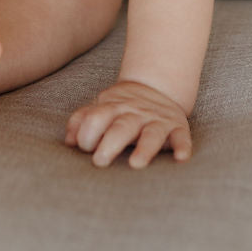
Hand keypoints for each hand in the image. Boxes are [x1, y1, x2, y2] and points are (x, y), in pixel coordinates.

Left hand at [65, 79, 192, 168]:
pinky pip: (181, 137)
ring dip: (144, 148)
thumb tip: (68, 141)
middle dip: (110, 143)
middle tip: (99, 161)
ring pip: (151, 134)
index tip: (84, 147)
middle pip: (121, 127)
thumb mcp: (101, 107)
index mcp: (113, 107)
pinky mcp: (177, 127)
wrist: (157, 86)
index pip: (96, 118)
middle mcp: (135, 113)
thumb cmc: (121, 107)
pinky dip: (182, 147)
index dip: (87, 133)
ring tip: (136, 164)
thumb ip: (82, 121)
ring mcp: (157, 120)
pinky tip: (180, 159)